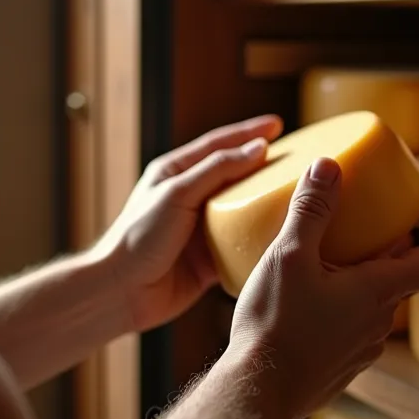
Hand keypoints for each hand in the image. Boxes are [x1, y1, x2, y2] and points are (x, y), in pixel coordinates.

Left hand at [95, 115, 283, 332]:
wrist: (120, 292)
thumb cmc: (139, 236)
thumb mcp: (178, 193)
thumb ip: (218, 169)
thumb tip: (258, 148)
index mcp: (175, 173)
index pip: (219, 145)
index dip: (249, 133)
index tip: (278, 125)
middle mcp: (189, 198)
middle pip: (235, 176)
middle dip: (264, 167)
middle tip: (297, 160)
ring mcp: (199, 229)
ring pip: (240, 211)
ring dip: (265, 204)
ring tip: (296, 196)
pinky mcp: (208, 259)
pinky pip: (240, 246)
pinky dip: (259, 240)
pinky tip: (282, 236)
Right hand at [226, 157, 418, 418]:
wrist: (257, 392)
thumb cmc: (276, 325)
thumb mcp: (290, 257)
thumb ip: (312, 211)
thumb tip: (330, 166)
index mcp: (376, 291)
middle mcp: (376, 323)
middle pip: (401, 282)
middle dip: (401, 256)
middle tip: (395, 233)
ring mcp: (359, 350)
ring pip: (376, 308)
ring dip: (371, 283)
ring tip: (347, 264)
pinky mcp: (338, 369)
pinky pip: (352, 331)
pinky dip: (347, 309)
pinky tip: (317, 305)